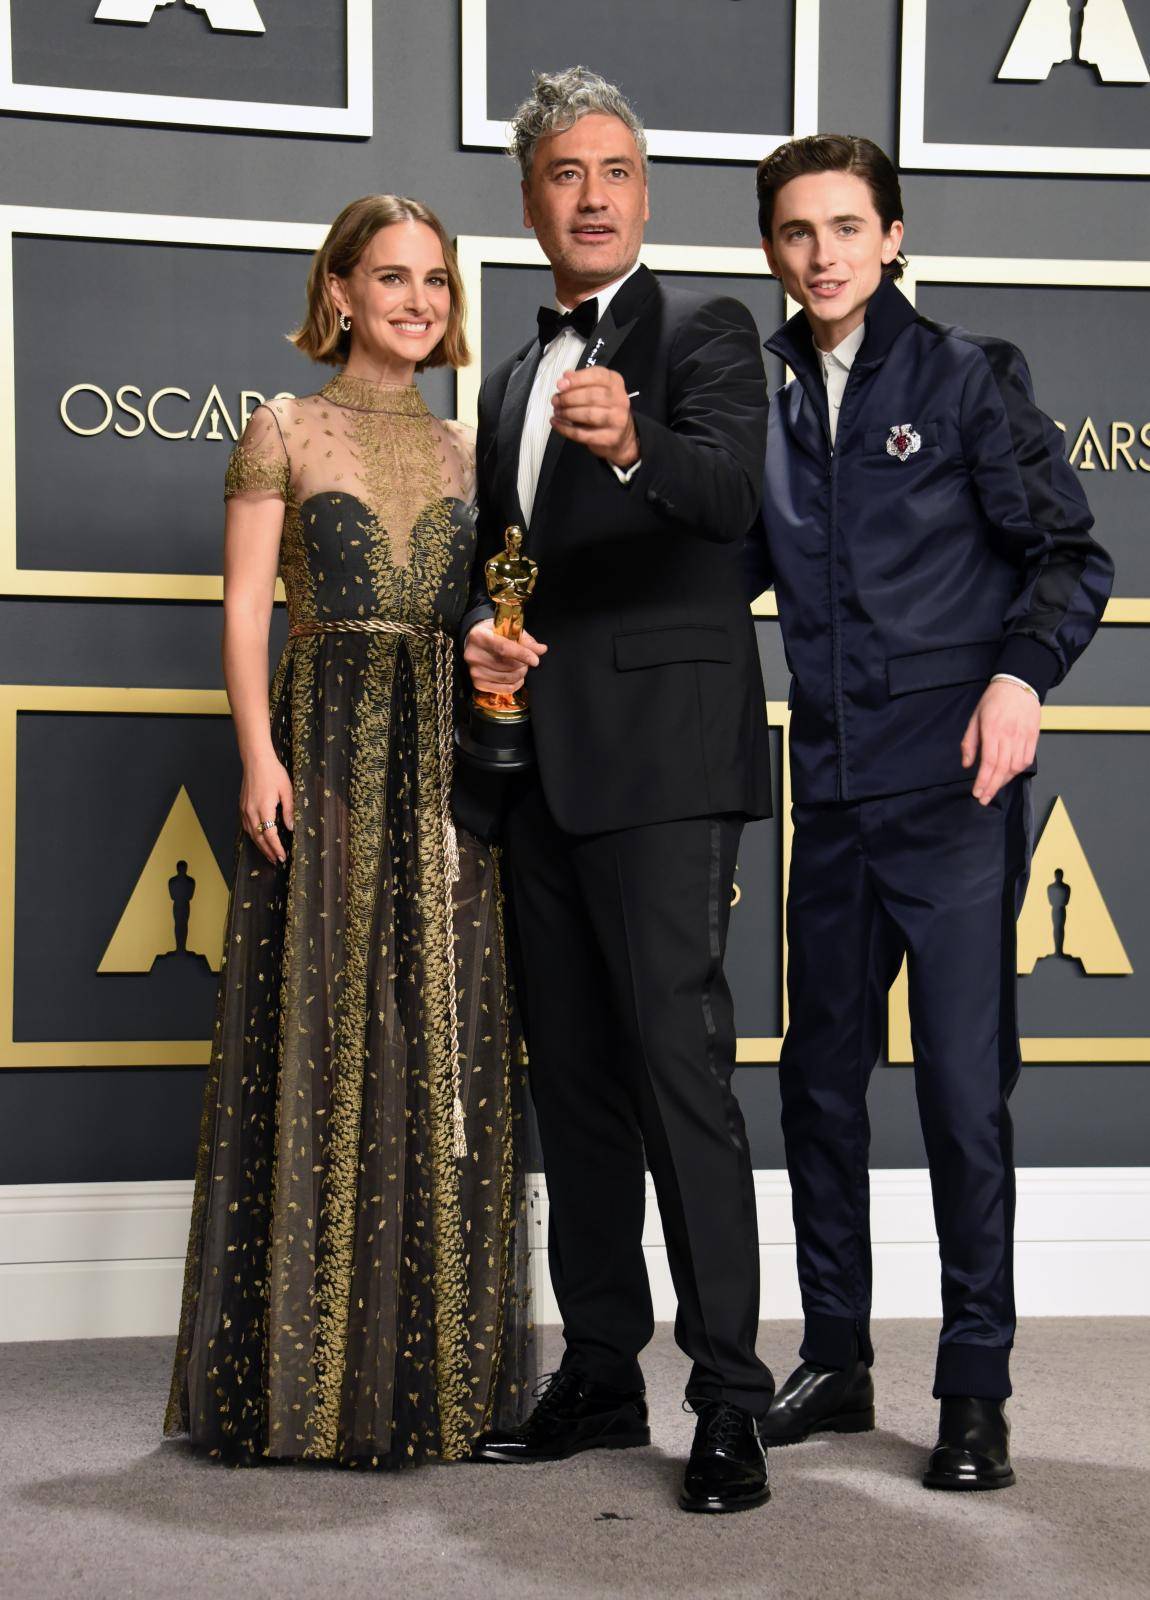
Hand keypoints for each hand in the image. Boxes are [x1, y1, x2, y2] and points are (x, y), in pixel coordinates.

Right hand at [240, 753, 293, 864]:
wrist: (256, 760)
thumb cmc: (273, 773)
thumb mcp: (287, 791)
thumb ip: (289, 810)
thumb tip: (290, 828)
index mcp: (264, 808)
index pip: (270, 835)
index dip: (276, 848)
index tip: (282, 856)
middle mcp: (251, 811)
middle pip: (258, 838)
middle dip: (268, 851)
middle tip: (277, 861)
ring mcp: (245, 809)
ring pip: (251, 834)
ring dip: (260, 846)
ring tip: (269, 854)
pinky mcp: (242, 806)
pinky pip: (247, 826)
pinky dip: (253, 836)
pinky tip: (259, 840)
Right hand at [463, 617, 546, 693]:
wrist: (474, 642)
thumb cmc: (494, 634)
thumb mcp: (509, 630)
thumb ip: (525, 640)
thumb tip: (541, 649)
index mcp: (480, 636)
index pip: (504, 648)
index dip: (522, 655)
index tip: (535, 660)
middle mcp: (474, 654)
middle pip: (507, 665)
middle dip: (523, 664)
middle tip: (528, 660)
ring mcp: (474, 671)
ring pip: (507, 678)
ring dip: (521, 674)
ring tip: (522, 667)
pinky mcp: (478, 683)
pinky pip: (504, 689)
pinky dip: (516, 685)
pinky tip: (518, 678)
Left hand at [551, 368, 638, 467]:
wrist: (621, 436)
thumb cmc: (604, 408)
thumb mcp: (595, 389)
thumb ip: (580, 381)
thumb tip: (565, 377)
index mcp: (615, 382)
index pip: (597, 376)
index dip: (576, 380)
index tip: (560, 385)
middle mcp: (620, 399)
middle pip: (591, 396)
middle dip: (568, 398)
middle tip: (555, 401)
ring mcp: (617, 419)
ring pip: (588, 414)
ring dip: (567, 413)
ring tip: (557, 412)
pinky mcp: (610, 438)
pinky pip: (583, 434)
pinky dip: (566, 429)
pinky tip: (556, 424)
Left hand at [961, 681, 1040, 805]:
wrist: (1018, 684)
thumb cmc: (994, 700)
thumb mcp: (975, 718)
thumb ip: (970, 742)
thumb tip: (967, 764)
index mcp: (992, 730)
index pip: (989, 762)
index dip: (983, 781)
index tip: (977, 793)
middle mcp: (1009, 735)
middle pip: (1002, 768)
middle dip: (992, 787)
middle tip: (984, 799)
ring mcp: (1023, 737)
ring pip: (1016, 767)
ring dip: (1004, 781)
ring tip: (994, 788)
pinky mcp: (1033, 737)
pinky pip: (1027, 760)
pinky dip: (1018, 771)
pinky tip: (1008, 775)